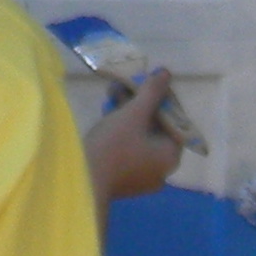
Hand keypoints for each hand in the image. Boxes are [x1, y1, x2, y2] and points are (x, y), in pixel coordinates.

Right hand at [85, 70, 188, 207]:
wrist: (82, 183)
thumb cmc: (113, 146)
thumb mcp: (133, 113)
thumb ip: (151, 92)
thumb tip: (166, 73)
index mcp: (170, 155)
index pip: (173, 119)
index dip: (158, 97)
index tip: (142, 82)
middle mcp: (162, 169)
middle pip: (155, 128)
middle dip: (138, 104)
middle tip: (121, 85)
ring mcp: (142, 177)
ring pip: (140, 138)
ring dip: (127, 115)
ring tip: (110, 95)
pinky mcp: (124, 180)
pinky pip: (128, 150)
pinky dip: (120, 132)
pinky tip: (106, 115)